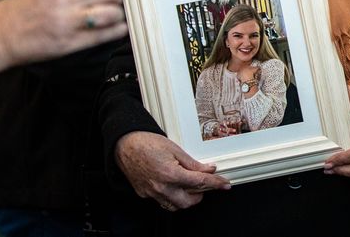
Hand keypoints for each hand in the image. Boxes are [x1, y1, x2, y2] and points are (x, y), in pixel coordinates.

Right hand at [0, 0, 127, 66]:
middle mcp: (63, 0)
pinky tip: (119, 27)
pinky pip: (102, 36)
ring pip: (110, 14)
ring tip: (117, 13)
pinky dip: (117, 30)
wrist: (1, 34)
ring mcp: (67, 23)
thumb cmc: (28, 7)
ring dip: (119, 13)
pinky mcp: (69, 43)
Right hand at [115, 131, 229, 209]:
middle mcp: (161, 187)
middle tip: (202, 185)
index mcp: (171, 174)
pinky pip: (161, 201)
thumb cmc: (147, 143)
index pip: (200, 182)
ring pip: (174, 206)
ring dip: (184, 199)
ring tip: (187, 186)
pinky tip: (172, 185)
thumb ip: (193, 163)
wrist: (125, 144)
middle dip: (198, 196)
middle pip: (188, 202)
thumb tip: (208, 169)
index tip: (224, 185)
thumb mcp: (175, 149)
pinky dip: (170, 196)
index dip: (215, 183)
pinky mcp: (144, 194)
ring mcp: (152, 193)